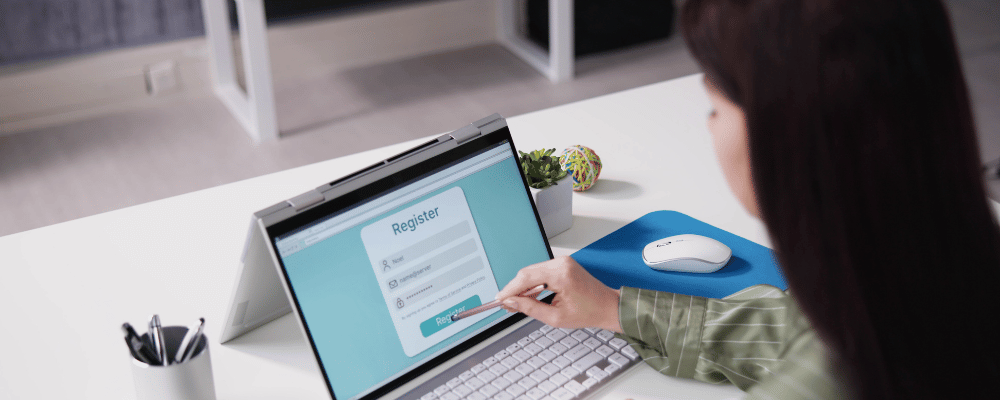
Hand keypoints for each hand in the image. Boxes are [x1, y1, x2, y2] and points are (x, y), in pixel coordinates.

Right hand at [497, 256, 622, 332]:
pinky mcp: (563, 264)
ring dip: (524, 286)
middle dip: (515, 289)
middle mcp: (561, 263)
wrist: (607, 306)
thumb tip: (512, 303)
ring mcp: (562, 262)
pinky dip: (533, 283)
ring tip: (518, 303)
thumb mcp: (555, 317)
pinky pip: (541, 271)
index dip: (510, 289)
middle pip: (527, 272)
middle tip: (507, 305)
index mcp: (561, 274)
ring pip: (533, 271)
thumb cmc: (589, 312)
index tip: (500, 299)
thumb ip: (530, 308)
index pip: (526, 278)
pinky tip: (530, 295)